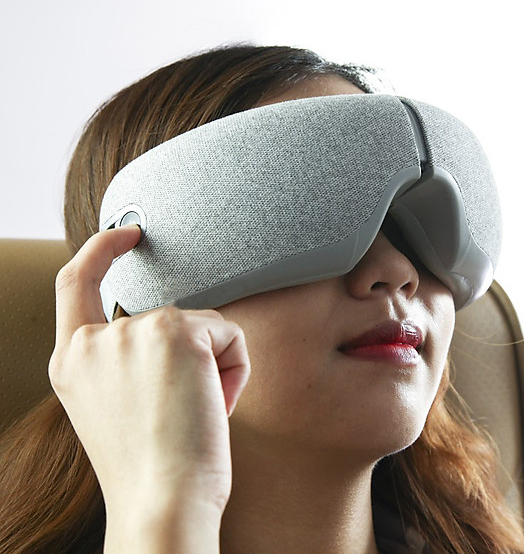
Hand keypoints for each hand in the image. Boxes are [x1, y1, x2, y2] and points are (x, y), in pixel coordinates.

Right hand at [48, 225, 250, 524]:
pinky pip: (228, 333)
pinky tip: (216, 404)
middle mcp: (97, 340)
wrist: (163, 505)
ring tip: (196, 414)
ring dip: (213, 367)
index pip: (75, 282)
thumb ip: (127, 360)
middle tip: (185, 414)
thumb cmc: (151, 467)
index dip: (102, 250)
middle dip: (193, 362)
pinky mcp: (176, 331)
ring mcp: (134, 330)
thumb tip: (174, 331)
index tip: (128, 233)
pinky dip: (234, 367)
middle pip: (172, 321)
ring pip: (202, 327)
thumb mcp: (118, 406)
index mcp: (74, 360)